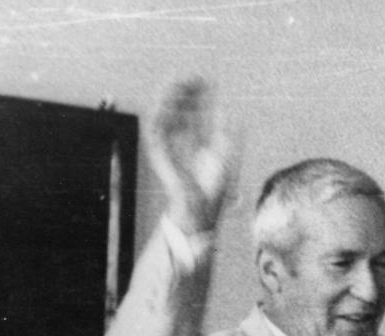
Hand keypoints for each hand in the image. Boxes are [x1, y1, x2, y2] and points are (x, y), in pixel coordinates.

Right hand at [148, 78, 240, 234]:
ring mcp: (167, 147)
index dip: (198, 95)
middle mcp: (178, 142)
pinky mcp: (158, 153)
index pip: (193, 111)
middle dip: (184, 90)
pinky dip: (163, 112)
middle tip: (194, 78)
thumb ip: (226, 133)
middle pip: (177, 108)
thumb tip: (228, 110)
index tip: (206, 81)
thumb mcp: (225, 155)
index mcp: (194, 142)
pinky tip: (173, 100)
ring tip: (181, 82)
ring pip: (163, 113)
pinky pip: (156, 127)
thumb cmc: (214, 190)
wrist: (203, 209)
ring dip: (170, 96)